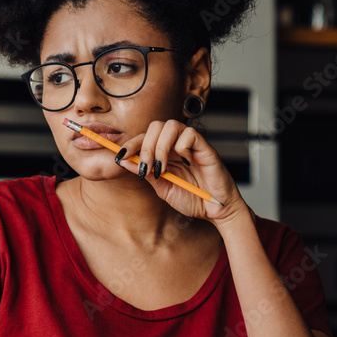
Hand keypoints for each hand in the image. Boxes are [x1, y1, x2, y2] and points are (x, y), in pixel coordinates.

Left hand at [117, 119, 249, 224]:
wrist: (216, 210)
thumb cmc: (192, 198)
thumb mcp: (163, 188)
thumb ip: (146, 173)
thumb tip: (125, 162)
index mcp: (165, 153)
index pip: (144, 138)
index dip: (131, 144)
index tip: (120, 157)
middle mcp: (176, 145)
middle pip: (155, 126)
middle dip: (145, 146)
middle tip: (146, 168)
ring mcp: (191, 145)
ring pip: (171, 125)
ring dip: (160, 147)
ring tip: (161, 168)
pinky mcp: (205, 148)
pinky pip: (190, 134)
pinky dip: (181, 146)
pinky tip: (185, 162)